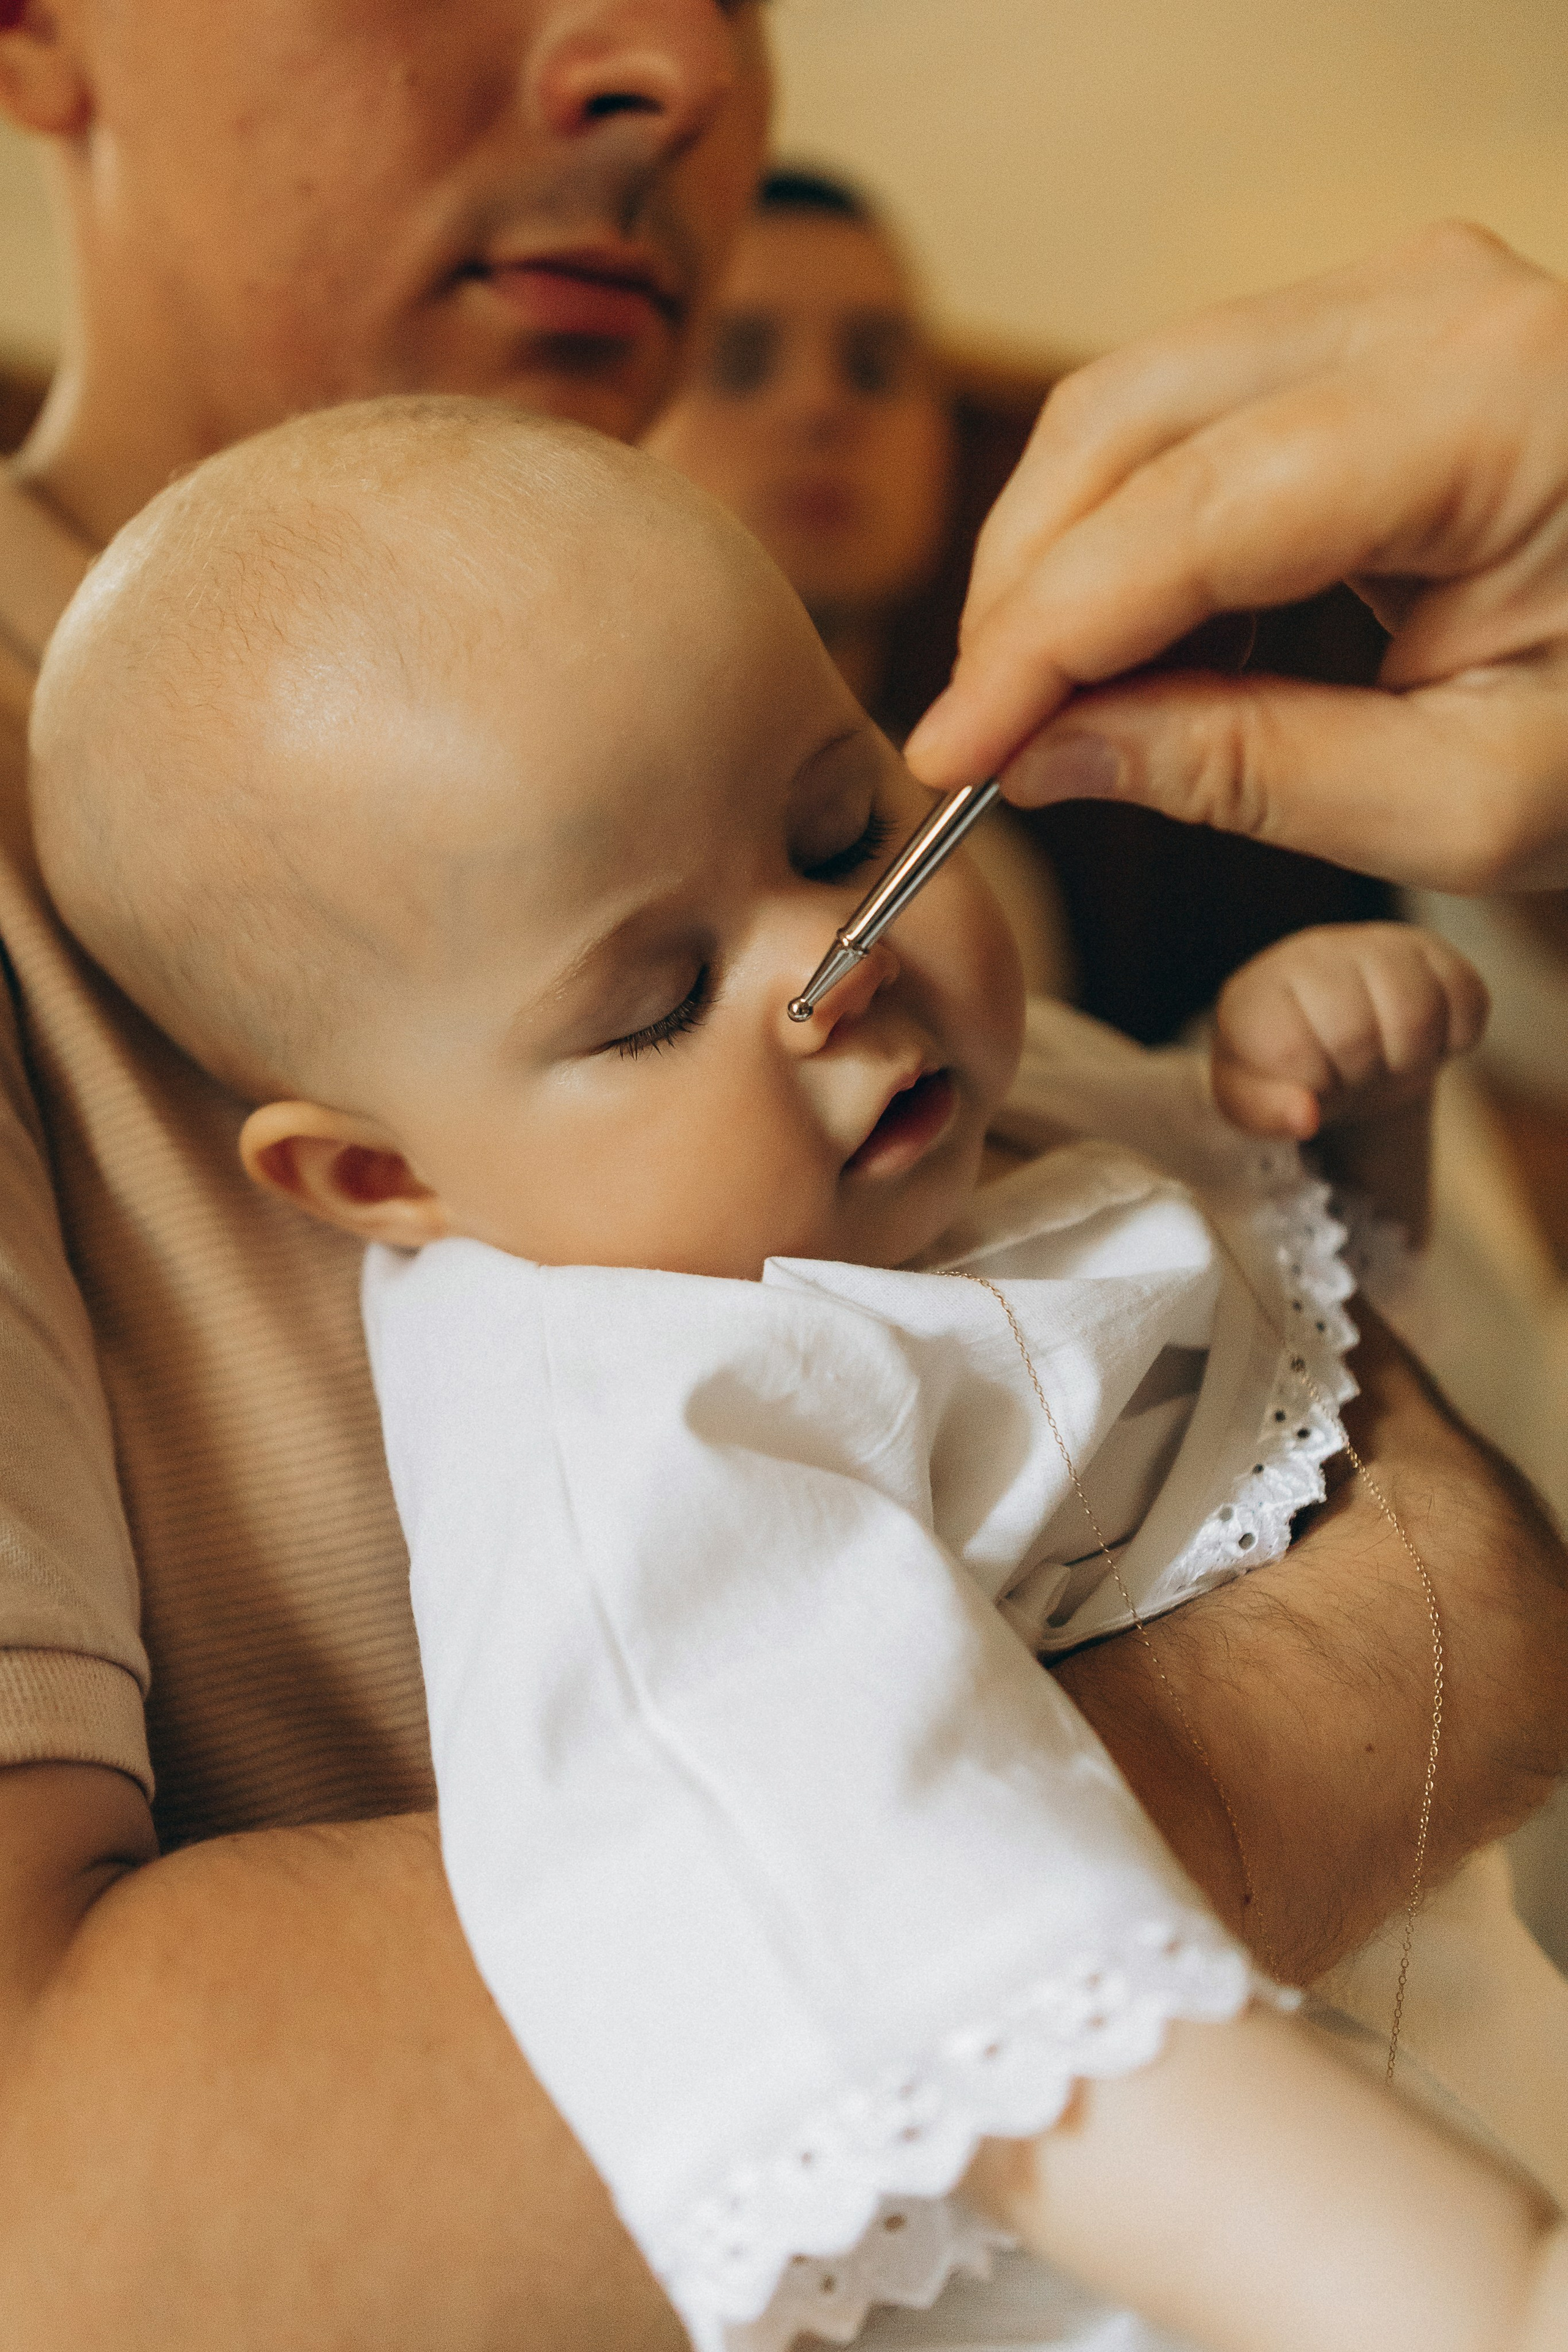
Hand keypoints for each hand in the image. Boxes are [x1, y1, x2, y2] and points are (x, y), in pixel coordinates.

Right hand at [905, 223, 1567, 891]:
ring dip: (1065, 564)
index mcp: (1493, 406)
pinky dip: (1132, 539)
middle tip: (984, 743)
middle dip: (1027, 591)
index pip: (1193, 512)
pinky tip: (1129, 652)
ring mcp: (1399, 298)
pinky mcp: (1373, 334)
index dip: (1041, 642)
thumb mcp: (1468, 798)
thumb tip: (1045, 755)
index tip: (952, 757)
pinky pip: (1190, 417)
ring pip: (1137, 407)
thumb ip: (1244, 772)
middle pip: (1129, 420)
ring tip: (1050, 711)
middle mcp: (1434, 303)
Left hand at [1210, 921, 1487, 1140]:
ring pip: (1416, 1014)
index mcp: (1259, 992)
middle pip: (1357, 1034)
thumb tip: (1306, 1116)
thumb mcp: (1253, 1101)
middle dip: (1359, 1075)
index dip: (1314, 1088)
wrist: (1332, 1034)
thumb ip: (1263, 1112)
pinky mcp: (1432, 949)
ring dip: (1408, 1059)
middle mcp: (1314, 954)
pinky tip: (1423, 1040)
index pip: (1293, 1050)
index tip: (1312, 1083)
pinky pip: (1467, 999)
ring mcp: (1377, 944)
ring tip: (1385, 1059)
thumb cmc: (1285, 1071)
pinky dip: (1455, 1038)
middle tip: (1351, 1074)